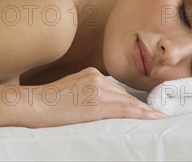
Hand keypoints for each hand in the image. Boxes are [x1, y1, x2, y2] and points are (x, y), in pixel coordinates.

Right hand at [23, 67, 168, 127]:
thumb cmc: (47, 103)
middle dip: (140, 106)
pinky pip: (124, 110)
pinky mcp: (96, 103)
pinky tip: (151, 118)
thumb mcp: (70, 90)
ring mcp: (97, 89)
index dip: (132, 100)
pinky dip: (140, 114)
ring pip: (128, 102)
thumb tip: (100, 104)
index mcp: (90, 73)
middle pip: (124, 95)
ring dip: (144, 111)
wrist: (33, 105)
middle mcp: (96, 77)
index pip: (116, 89)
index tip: (145, 107)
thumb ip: (87, 92)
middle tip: (157, 114)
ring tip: (158, 118)